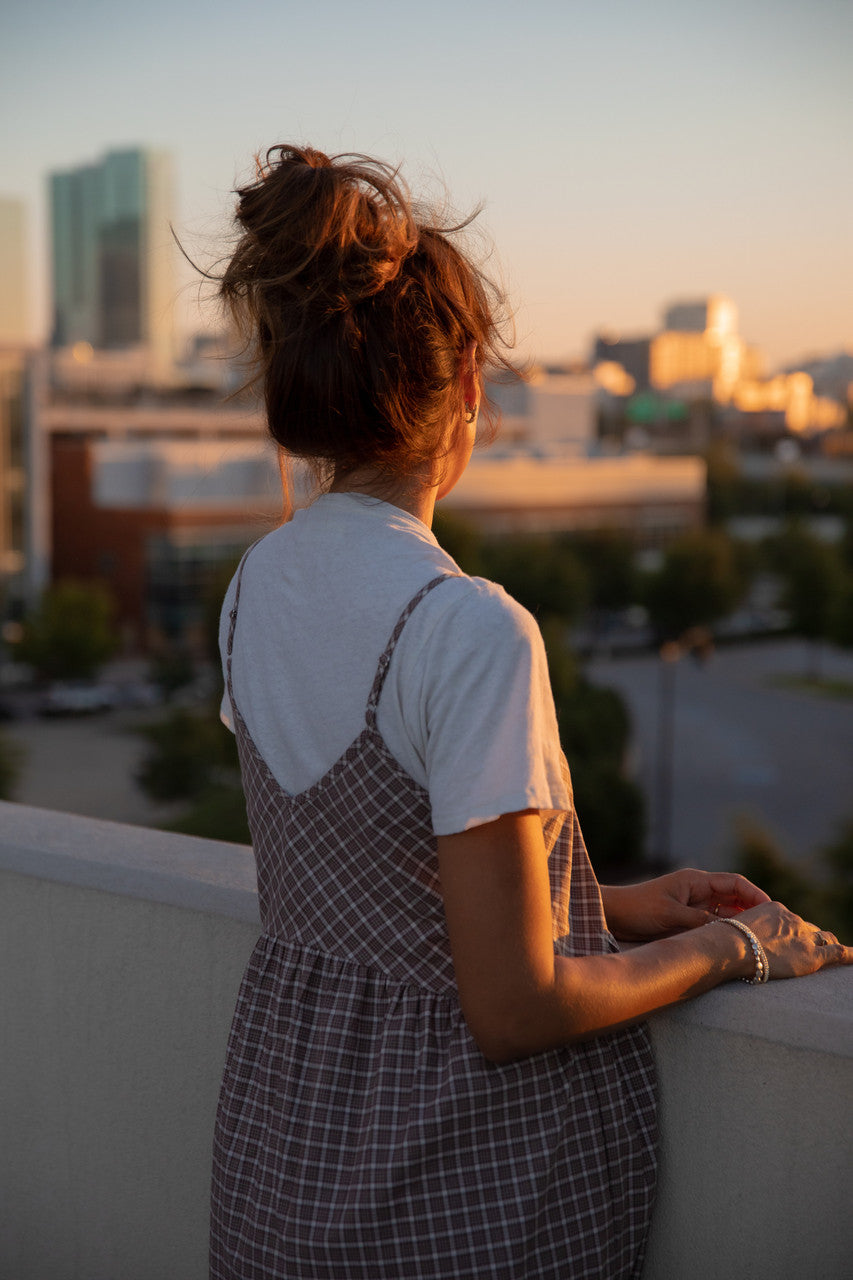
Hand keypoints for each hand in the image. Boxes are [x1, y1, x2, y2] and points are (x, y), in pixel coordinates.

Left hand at [601, 868, 769, 942]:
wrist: (613, 916)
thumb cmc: (638, 908)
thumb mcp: (671, 914)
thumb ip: (700, 920)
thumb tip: (729, 929)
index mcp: (695, 881)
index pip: (734, 883)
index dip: (755, 894)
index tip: (772, 909)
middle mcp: (698, 892)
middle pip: (734, 898)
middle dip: (754, 910)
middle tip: (773, 928)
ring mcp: (693, 907)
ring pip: (726, 914)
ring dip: (740, 923)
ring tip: (761, 939)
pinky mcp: (687, 922)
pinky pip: (713, 926)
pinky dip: (724, 933)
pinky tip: (735, 945)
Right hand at [736, 901, 852, 979]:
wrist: (733, 946)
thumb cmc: (726, 940)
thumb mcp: (736, 927)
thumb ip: (745, 931)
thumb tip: (737, 941)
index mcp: (775, 908)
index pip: (790, 921)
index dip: (793, 931)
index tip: (790, 939)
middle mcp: (792, 919)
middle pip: (808, 929)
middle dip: (812, 937)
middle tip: (812, 947)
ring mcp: (804, 936)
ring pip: (824, 939)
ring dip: (828, 945)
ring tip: (835, 951)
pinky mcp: (812, 955)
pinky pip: (838, 953)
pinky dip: (849, 955)